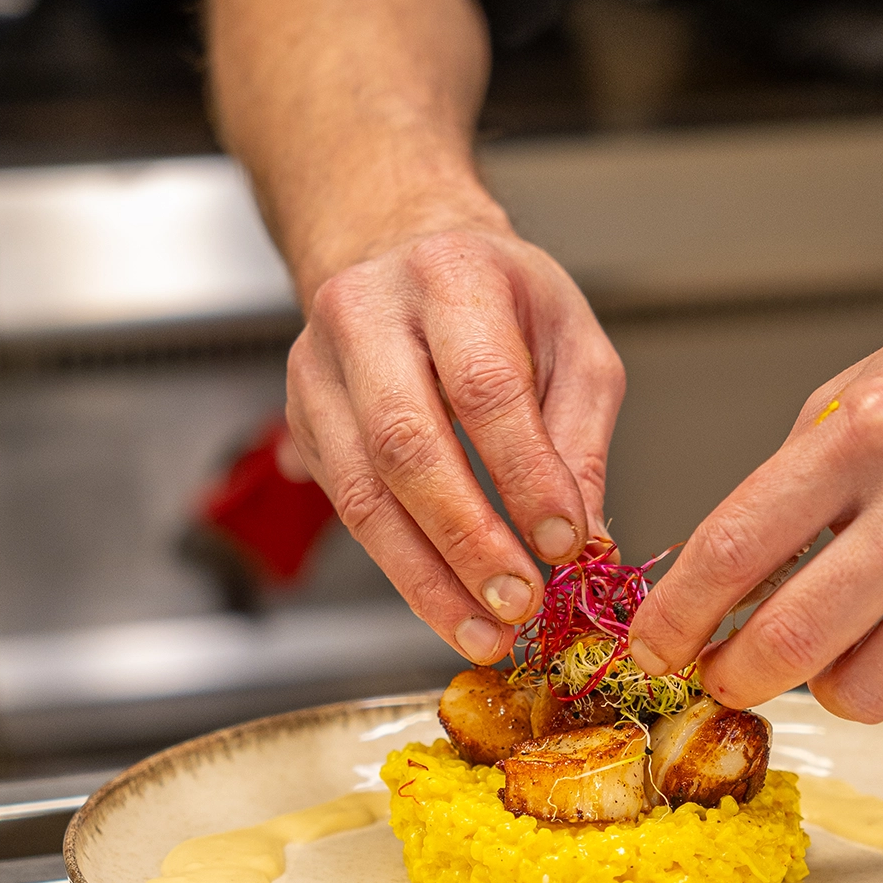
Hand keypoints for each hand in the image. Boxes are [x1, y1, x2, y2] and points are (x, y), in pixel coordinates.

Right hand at [285, 223, 624, 660]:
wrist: (402, 252)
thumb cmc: (498, 298)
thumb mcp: (571, 343)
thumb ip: (580, 439)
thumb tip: (582, 540)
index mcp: (450, 275)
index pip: (484, 387)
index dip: (524, 475)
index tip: (563, 544)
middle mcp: (367, 314)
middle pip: (407, 445)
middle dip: (467, 540)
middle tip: (518, 604)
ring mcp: (319, 369)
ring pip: (363, 493)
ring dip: (426, 577)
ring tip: (483, 630)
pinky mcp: (300, 420)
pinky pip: (347, 509)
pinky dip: (402, 568)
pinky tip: (447, 605)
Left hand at [629, 235, 882, 721]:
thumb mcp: (870, 385)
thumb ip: (795, 475)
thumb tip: (727, 567)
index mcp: (868, 435)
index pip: (735, 550)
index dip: (677, 614)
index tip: (652, 643)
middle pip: (789, 641)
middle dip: (733, 674)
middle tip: (724, 671)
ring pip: (865, 690)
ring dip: (828, 682)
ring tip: (837, 642)